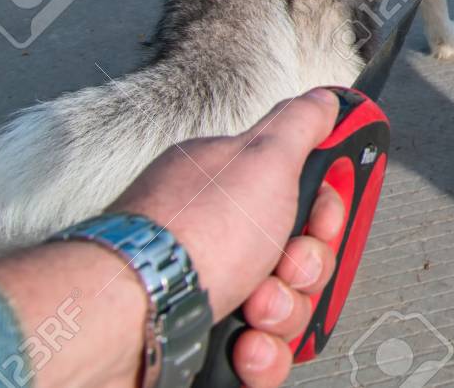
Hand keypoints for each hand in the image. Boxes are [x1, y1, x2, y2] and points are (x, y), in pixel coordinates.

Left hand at [111, 87, 345, 387]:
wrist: (128, 319)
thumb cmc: (187, 236)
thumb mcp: (262, 158)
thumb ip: (299, 124)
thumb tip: (323, 98)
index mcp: (232, 186)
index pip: (306, 194)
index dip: (325, 212)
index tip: (320, 219)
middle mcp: (220, 236)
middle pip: (301, 255)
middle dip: (305, 269)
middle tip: (282, 266)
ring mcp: (212, 288)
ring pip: (286, 307)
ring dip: (283, 314)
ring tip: (253, 309)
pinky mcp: (204, 340)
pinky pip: (261, 353)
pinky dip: (261, 354)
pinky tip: (242, 344)